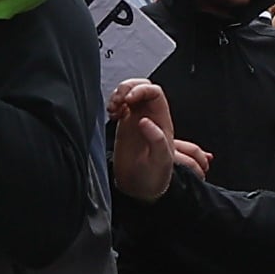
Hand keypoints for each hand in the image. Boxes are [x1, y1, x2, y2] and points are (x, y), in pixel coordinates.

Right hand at [108, 79, 184, 200]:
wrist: (140, 187)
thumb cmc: (154, 176)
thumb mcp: (161, 160)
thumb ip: (157, 140)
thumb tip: (145, 120)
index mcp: (162, 121)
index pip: (155, 93)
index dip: (142, 90)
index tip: (129, 99)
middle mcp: (150, 116)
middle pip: (142, 86)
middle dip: (128, 88)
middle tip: (119, 100)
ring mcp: (137, 118)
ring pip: (129, 92)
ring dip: (118, 94)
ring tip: (113, 108)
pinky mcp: (124, 123)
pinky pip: (119, 103)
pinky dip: (113, 103)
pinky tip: (112, 114)